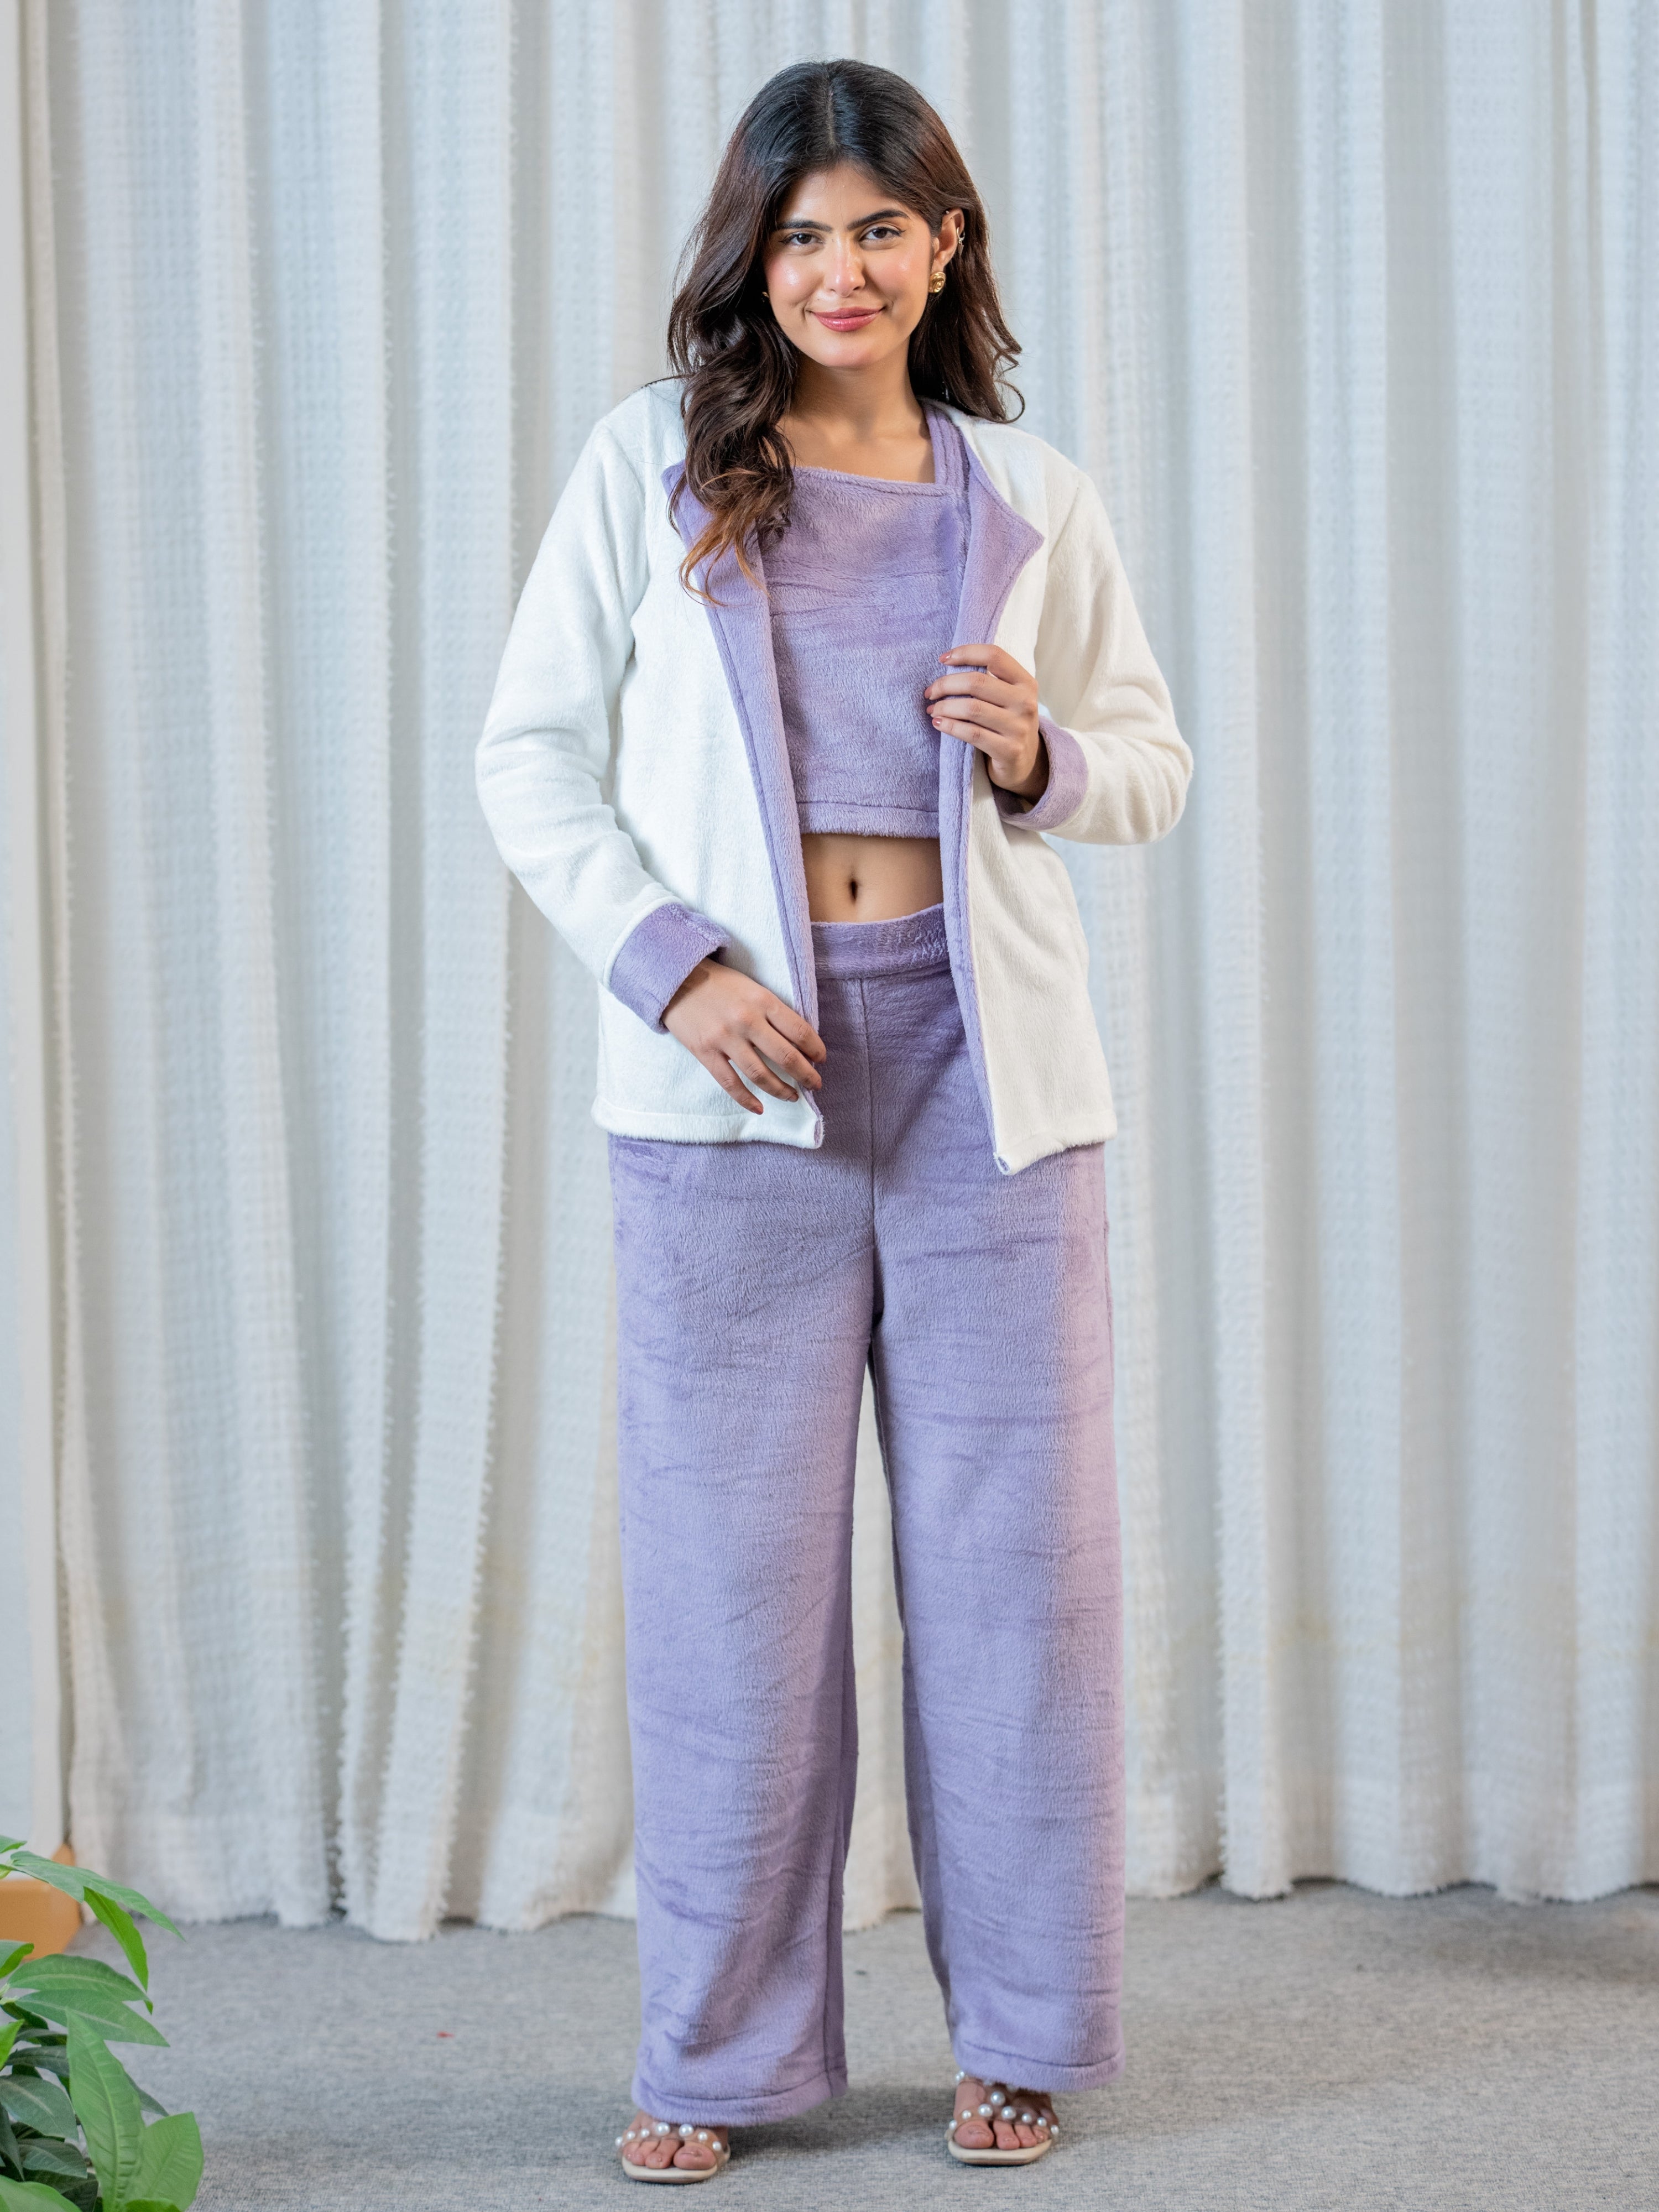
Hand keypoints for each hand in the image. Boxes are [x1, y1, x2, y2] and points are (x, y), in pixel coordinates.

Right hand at [662, 960, 826, 1114]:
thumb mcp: (752, 988)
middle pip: (785, 1056)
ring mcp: (725, 1038)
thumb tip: (797, 1040)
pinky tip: (759, 1108)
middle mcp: (747, 1020)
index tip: (821, 1059)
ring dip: (781, 1090)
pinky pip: (730, 1082)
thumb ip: (772, 1011)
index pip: (799, 1031)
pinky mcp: (705, 1052)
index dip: (815, 1049)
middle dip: (806, 1075)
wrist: (676, 979)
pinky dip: (746, 1099)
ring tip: (793, 1096)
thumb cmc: (719, 984)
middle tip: (816, 1084)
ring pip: (760, 1074)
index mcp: (762, 1000)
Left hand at [925, 644, 1046, 798]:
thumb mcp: (1008, 696)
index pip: (994, 655)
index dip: (965, 652)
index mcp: (1026, 682)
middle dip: (946, 684)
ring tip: (932, 710)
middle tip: (930, 692)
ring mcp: (1019, 727)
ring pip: (972, 708)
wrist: (1024, 761)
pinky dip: (950, 726)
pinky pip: (971, 733)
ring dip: (944, 707)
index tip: (942, 659)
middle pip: (977, 682)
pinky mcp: (1009, 750)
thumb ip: (988, 680)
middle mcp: (1026, 702)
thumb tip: (947, 663)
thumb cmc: (1006, 722)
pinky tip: (938, 724)